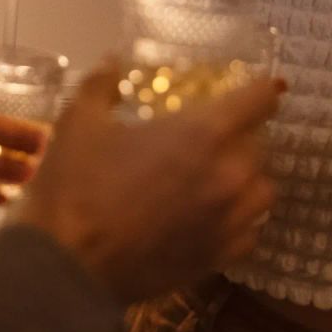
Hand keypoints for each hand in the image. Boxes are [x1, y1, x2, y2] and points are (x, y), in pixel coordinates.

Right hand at [19, 64, 279, 305]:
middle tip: (212, 138)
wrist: (69, 268)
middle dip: (241, 137)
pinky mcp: (219, 258)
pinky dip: (240, 221)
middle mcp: (229, 175)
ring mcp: (229, 221)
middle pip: (260, 147)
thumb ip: (101, 85)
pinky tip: (215, 219)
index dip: (262, 90)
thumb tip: (112, 62)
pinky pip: (250, 233)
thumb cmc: (75, 187)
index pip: (258, 100)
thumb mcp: (79, 122)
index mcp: (203, 133)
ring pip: (262, 192)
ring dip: (247, 179)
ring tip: (220, 179)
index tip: (262, 88)